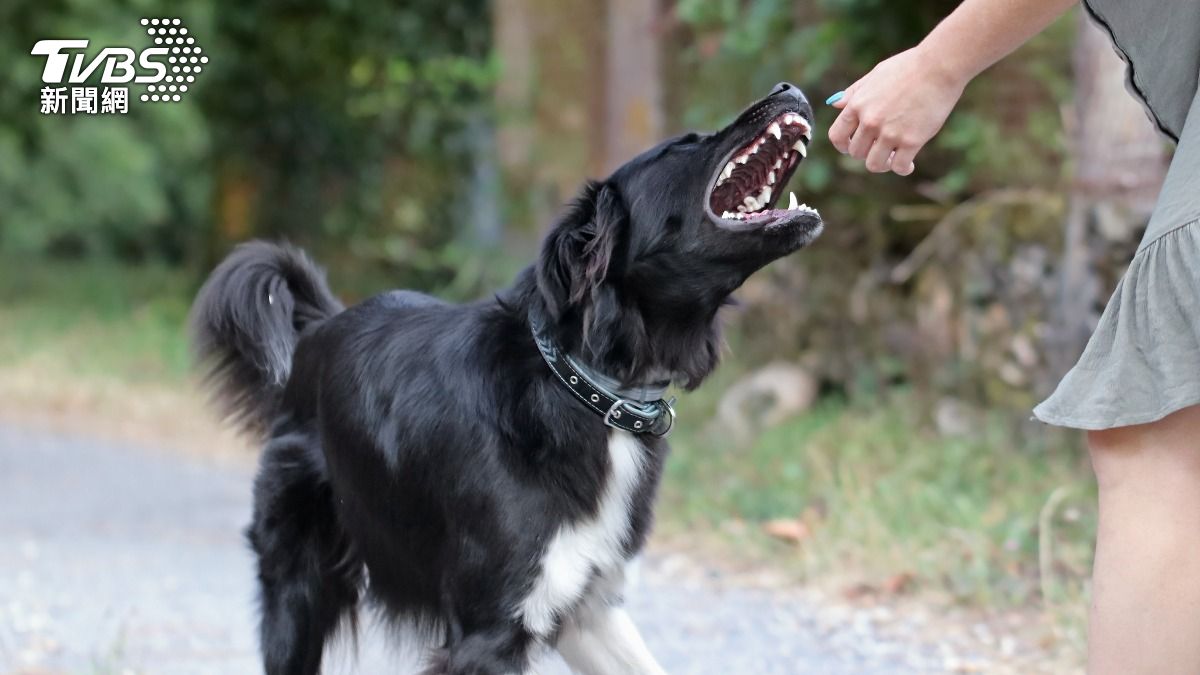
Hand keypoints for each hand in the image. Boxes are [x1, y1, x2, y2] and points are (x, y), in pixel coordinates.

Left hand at [827, 45, 967, 175]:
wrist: (939, 65)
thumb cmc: (909, 67)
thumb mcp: (875, 74)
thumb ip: (854, 92)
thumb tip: (835, 104)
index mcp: (857, 104)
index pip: (837, 136)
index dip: (843, 145)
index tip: (851, 146)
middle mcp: (870, 121)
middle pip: (856, 153)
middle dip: (866, 153)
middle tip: (880, 148)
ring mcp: (889, 132)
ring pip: (874, 164)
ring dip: (883, 165)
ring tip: (893, 159)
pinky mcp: (911, 140)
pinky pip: (899, 167)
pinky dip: (903, 169)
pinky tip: (909, 164)